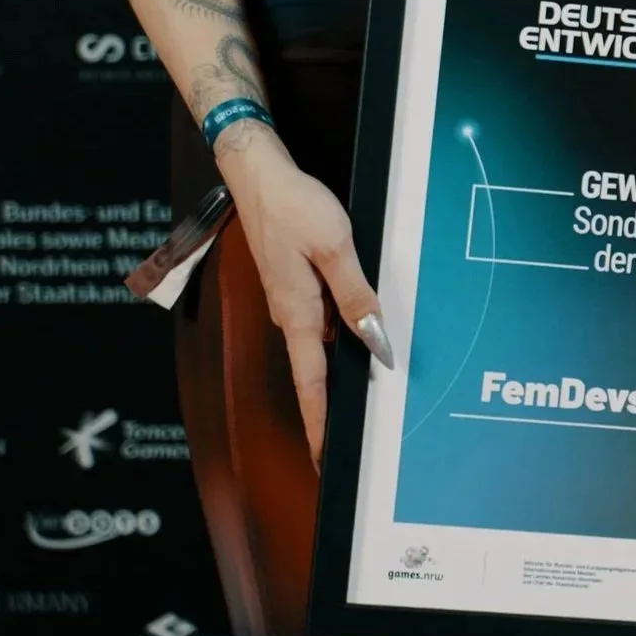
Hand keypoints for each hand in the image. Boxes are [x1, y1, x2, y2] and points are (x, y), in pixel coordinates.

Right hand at [219, 130, 389, 466]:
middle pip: (316, 370)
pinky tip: (359, 329)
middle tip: (345, 444)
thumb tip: (376, 341)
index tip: (324, 461)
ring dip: (339, 365)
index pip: (312, 383)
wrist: (259, 174)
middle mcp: (292, 314)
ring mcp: (292, 300)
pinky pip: (321, 317)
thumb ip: (356, 297)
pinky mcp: (295, 283)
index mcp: (298, 313)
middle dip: (330, 407)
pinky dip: (339, 330)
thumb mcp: (336, 249)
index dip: (320, 424)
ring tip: (364, 390)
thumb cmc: (294, 206)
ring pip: (321, 342)